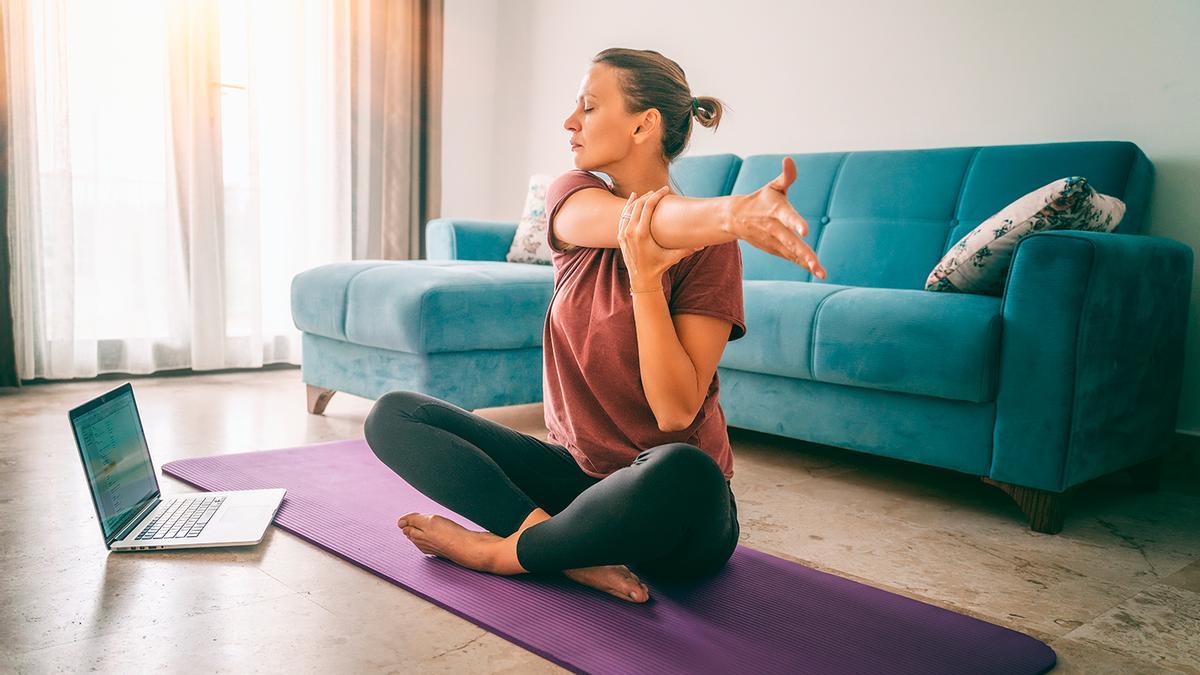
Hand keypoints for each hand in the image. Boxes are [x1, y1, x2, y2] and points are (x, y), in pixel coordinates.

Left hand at [617, 186, 702, 290]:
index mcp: (642, 233)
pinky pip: (623, 216)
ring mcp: (623, 233)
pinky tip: (634, 198)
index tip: (665, 189)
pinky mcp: (620, 236)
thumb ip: (687, 250)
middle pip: (639, 204)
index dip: (657, 195)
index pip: (648, 206)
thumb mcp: (673, 258)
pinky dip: (629, 206)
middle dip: (649, 195)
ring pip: (629, 209)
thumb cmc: (658, 268)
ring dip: (639, 199)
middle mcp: (630, 231)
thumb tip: (703, 244)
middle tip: (660, 191)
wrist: (641, 280)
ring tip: (649, 193)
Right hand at [727, 156, 827, 279]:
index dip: (796, 223)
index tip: (805, 231)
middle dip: (803, 252)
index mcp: (776, 211)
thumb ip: (786, 176)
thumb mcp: (773, 186)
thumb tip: (789, 159)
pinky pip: (791, 258)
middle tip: (815, 262)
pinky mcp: (775, 249)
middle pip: (790, 241)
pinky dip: (802, 264)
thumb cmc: (761, 200)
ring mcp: (774, 242)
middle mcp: (774, 228)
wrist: (736, 218)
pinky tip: (817, 271)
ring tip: (821, 272)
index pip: (787, 217)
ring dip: (806, 262)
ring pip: (791, 253)